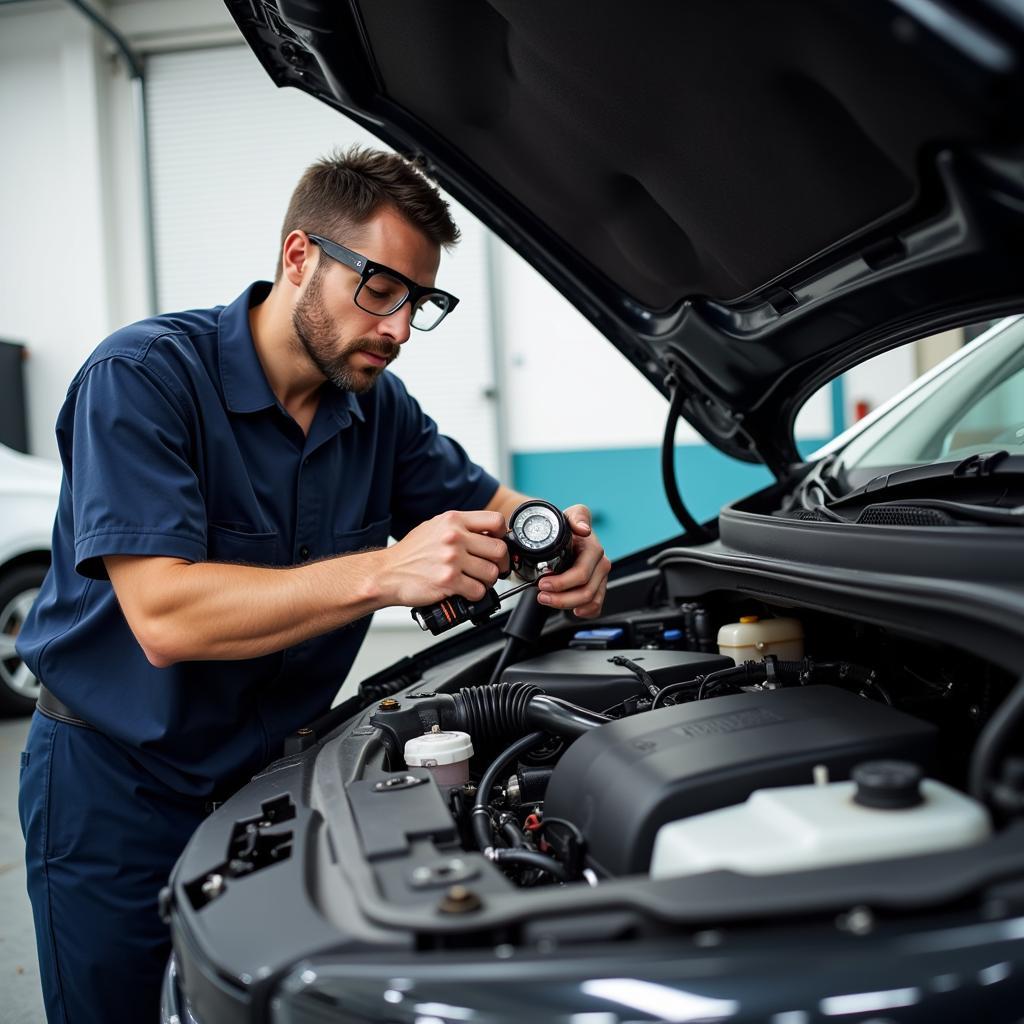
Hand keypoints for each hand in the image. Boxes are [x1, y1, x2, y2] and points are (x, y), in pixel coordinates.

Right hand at [377, 510, 509, 607]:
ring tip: (477, 581)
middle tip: (494, 568)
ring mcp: (452, 559)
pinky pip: (478, 590)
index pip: (496, 521)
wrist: (387, 573)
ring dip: (488, 581)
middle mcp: (454, 537)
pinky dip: (476, 594)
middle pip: (499, 549)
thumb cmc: (410, 553)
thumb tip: (488, 534)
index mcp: (453, 520)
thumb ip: (460, 527)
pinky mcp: (448, 581)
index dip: (503, 534)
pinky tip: (466, 591)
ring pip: (492, 572)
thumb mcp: (434, 527)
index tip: (499, 543)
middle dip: (500, 563)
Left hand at [535, 504, 610, 617]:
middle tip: (541, 594)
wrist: (568, 531)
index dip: (561, 583)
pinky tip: (573, 610)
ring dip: (567, 604)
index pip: (581, 573)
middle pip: (585, 591)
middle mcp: (600, 564)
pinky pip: (596, 606)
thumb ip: (577, 517)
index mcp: (594, 550)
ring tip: (547, 599)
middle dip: (560, 597)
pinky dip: (586, 611)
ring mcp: (600, 577)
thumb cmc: (568, 524)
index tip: (543, 583)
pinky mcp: (598, 586)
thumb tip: (584, 529)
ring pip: (590, 601)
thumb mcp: (571, 514)